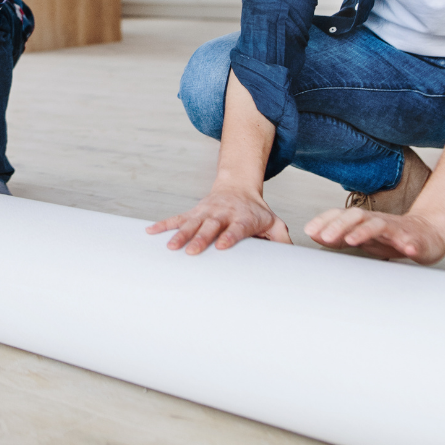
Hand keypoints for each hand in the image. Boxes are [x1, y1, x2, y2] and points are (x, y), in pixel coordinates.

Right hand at [147, 187, 291, 254]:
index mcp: (243, 217)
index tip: (221, 246)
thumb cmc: (256, 211)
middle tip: (192, 251)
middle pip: (211, 226)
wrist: (238, 186)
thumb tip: (293, 259)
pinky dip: (164, 224)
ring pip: (192, 223)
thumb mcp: (273, 222)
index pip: (237, 228)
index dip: (229, 236)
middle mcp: (223, 213)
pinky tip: (150, 231)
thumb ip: (281, 239)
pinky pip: (177, 218)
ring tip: (170, 247)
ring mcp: (207, 212)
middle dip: (201, 238)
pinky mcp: (195, 212)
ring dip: (180, 234)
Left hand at [305, 207, 444, 263]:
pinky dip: (408, 244)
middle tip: (325, 237)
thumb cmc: (391, 236)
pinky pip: (411, 240)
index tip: (309, 230)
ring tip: (352, 240)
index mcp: (363, 221)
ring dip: (364, 231)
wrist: (427, 233)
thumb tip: (314, 233)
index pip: (340, 214)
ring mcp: (396, 229)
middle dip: (339, 225)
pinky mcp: (414, 239)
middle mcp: (377, 221)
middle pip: (356, 216)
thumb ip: (339, 235)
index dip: (324, 220)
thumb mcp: (361, 236)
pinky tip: (406, 248)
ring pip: (379, 225)